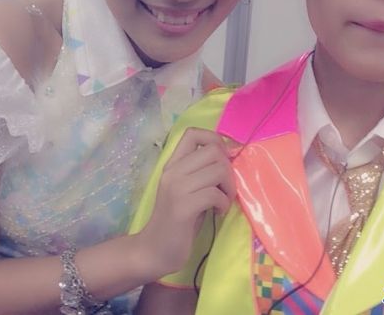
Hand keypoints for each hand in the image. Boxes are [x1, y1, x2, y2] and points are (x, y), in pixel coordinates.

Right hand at [136, 128, 235, 277]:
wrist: (154, 250)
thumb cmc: (176, 221)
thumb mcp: (187, 190)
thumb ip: (201, 173)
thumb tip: (229, 159)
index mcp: (172, 164)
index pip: (193, 133)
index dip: (215, 140)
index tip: (223, 161)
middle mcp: (173, 171)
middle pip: (213, 150)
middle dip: (228, 169)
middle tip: (225, 189)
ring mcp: (176, 188)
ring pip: (218, 170)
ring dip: (229, 187)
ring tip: (222, 201)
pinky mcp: (183, 207)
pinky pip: (214, 194)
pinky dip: (223, 203)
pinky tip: (218, 212)